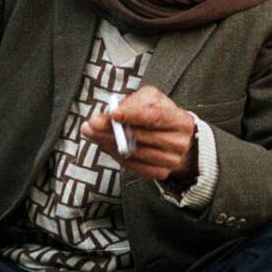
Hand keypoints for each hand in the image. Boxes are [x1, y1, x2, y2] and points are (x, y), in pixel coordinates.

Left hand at [81, 84, 196, 183]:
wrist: (175, 137)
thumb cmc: (159, 114)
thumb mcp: (151, 99)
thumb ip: (133, 102)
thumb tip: (112, 112)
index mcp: (181, 120)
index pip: (156, 117)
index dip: (133, 115)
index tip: (113, 114)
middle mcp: (179, 142)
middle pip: (141, 137)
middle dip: (112, 130)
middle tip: (91, 124)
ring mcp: (172, 161)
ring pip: (134, 152)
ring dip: (108, 143)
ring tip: (92, 133)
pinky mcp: (161, 172)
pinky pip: (133, 165)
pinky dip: (115, 155)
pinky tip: (104, 144)